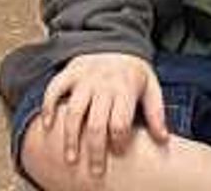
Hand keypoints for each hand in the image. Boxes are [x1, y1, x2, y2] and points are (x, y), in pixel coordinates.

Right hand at [37, 54, 166, 182]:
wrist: (118, 39)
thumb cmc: (133, 72)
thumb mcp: (151, 87)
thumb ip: (156, 112)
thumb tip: (163, 139)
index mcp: (125, 89)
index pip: (120, 122)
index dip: (119, 140)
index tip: (119, 152)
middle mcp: (103, 84)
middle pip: (97, 123)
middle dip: (95, 150)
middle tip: (95, 171)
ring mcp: (84, 78)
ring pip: (74, 111)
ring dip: (70, 137)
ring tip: (71, 158)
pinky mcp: (70, 72)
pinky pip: (55, 89)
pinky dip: (48, 107)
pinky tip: (47, 126)